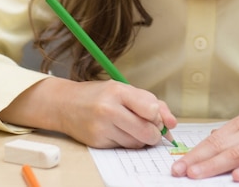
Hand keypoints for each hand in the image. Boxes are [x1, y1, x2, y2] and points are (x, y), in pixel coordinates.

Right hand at [0, 77, 176, 148]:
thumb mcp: (124, 89)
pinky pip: (123, 148)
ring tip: (133, 127)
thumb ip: (150, 102)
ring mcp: (102, 128)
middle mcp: (109, 109)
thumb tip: (172, 123)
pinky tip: (120, 132)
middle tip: (151, 128)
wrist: (66, 104)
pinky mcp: (97, 143)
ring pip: (136, 143)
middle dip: (154, 133)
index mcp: (118, 91)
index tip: (155, 116)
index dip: (158, 116)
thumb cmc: (100, 95)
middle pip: (146, 131)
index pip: (151, 109)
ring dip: (141, 139)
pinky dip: (128, 143)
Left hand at [171, 91, 238, 181]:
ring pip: (236, 155)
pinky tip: (238, 178)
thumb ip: (236, 133)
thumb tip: (212, 140)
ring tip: (196, 175)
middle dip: (196, 160)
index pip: (213, 139)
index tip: (177, 164)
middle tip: (178, 171)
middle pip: (219, 147)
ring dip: (214, 166)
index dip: (194, 153)